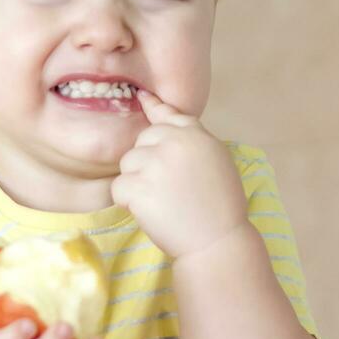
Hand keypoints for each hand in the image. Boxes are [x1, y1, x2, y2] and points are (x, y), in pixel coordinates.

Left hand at [110, 89, 249, 259]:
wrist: (217, 241)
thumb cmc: (220, 208)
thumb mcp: (216, 162)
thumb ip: (193, 140)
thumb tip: (166, 122)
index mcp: (196, 136)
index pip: (169, 114)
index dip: (154, 107)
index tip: (141, 97)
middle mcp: (175, 143)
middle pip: (141, 141)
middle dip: (146, 162)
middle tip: (168, 189)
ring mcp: (155, 163)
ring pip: (127, 164)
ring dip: (136, 183)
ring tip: (162, 202)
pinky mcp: (139, 186)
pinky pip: (118, 188)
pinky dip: (127, 203)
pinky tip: (149, 212)